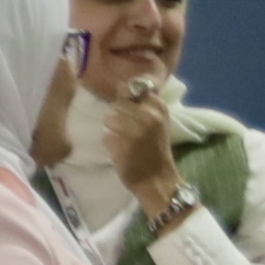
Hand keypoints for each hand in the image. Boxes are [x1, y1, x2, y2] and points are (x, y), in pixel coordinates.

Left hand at [104, 80, 189, 218]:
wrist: (157, 178)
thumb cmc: (154, 149)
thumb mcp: (155, 121)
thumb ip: (141, 105)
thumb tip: (120, 85)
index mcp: (158, 106)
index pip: (132, 88)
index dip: (125, 98)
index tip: (129, 109)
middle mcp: (148, 115)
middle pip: (117, 103)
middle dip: (116, 115)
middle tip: (126, 130)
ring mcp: (135, 129)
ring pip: (109, 118)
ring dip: (111, 129)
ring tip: (123, 140)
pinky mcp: (122, 142)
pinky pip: (106, 135)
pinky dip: (109, 142)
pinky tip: (121, 150)